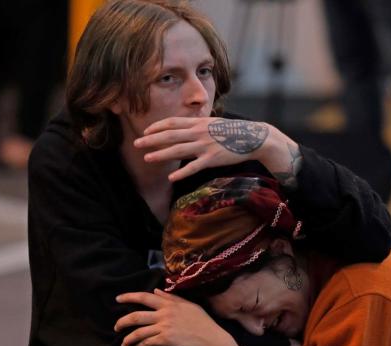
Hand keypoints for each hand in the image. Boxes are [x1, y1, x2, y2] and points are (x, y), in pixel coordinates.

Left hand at [116, 289, 247, 345]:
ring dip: (127, 339)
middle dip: (122, 322)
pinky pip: (146, 343)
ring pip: (138, 332)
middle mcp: (164, 315)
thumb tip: (155, 290)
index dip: (128, 297)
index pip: (144, 297)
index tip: (117, 299)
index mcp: (169, 305)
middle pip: (135, 316)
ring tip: (123, 345)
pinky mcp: (165, 341)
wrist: (211, 341)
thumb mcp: (189, 306)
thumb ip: (171, 298)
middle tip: (115, 327)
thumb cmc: (203, 323)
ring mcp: (164, 328)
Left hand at [135, 117, 300, 184]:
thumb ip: (197, 128)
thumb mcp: (213, 125)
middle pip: (170, 135)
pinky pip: (194, 166)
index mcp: (199, 122)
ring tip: (147, 158)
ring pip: (178, 149)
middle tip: (136, 144)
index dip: (157, 127)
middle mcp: (199, 132)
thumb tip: (182, 135)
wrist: (254, 137)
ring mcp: (205, 145)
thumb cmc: (233, 132)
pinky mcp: (213, 158)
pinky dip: (182, 172)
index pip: (173, 122)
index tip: (145, 132)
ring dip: (161, 154)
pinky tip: (171, 177)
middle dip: (151, 139)